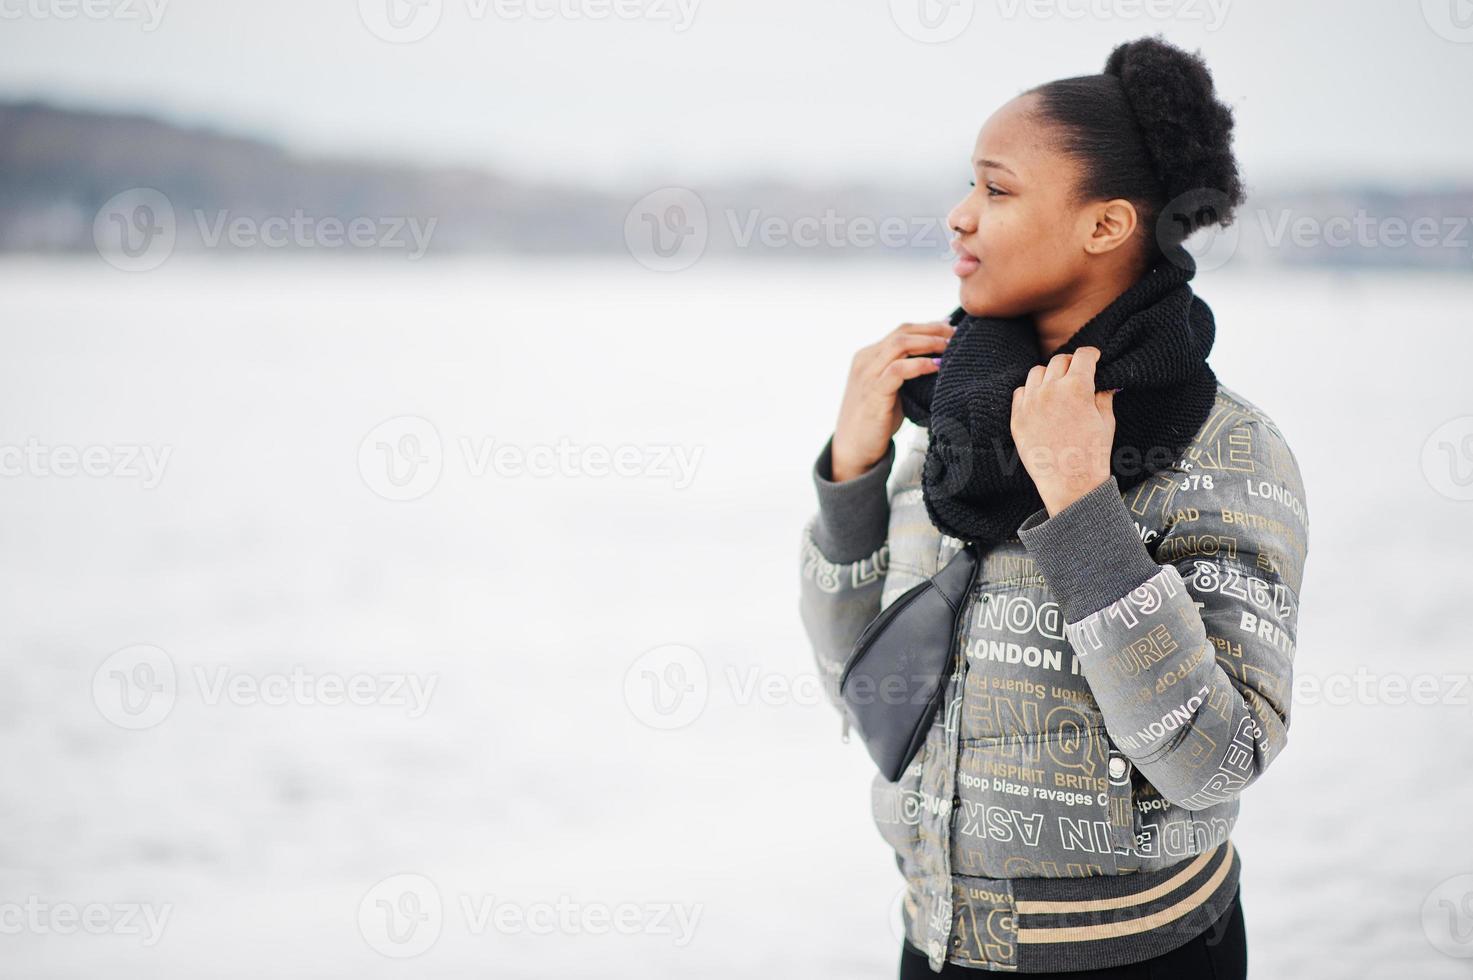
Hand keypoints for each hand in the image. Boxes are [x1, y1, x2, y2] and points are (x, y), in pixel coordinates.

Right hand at [831, 320, 954, 481]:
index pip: (902, 330)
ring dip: (930, 343)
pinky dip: (920, 364)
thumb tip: (937, 361)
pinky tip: (937, 366)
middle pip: (903, 332)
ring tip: (950, 348)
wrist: (853, 449)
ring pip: (900, 344)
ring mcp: (867, 375)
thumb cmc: (876, 421)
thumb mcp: (889, 389)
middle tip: (957, 336)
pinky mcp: (873, 392)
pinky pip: (898, 369)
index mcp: (868, 356)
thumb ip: (904, 373)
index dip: (929, 327)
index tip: (951, 330)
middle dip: (933, 330)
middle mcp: (865, 360)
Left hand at [1010, 346, 1118, 515]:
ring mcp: (1031, 403)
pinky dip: (1031, 392)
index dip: (1091, 354)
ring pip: (1037, 373)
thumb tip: (1105, 382)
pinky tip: (1041, 401)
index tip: (1093, 358)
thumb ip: (1103, 395)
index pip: (1082, 355)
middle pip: (1059, 361)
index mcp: (1077, 387)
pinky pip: (1020, 392)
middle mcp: (1051, 390)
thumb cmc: (1093, 453)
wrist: (1070, 483)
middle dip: (1071, 364)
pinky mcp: (1017, 417)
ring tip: (1057, 387)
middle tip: (1077, 372)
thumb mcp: (1106, 421)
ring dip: (1049, 375)